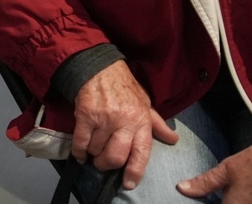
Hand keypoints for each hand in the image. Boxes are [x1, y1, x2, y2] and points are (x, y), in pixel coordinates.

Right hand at [70, 61, 179, 190]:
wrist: (99, 67)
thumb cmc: (124, 87)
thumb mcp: (145, 103)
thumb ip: (157, 124)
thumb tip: (173, 140)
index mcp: (141, 121)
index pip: (141, 152)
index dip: (135, 171)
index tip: (129, 183)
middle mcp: (124, 122)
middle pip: (116, 157)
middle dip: (107, 165)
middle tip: (104, 163)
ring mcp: (104, 120)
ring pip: (97, 150)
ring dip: (93, 154)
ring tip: (93, 148)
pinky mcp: (86, 116)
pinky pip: (81, 142)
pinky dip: (79, 152)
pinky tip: (80, 153)